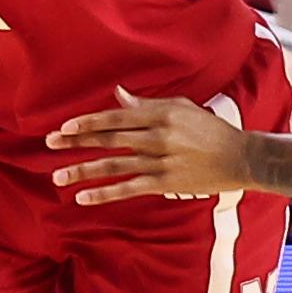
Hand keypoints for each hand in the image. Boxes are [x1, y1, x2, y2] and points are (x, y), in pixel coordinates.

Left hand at [47, 89, 250, 202]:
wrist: (241, 158)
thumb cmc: (211, 130)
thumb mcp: (182, 108)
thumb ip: (148, 104)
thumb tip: (118, 95)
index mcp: (162, 113)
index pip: (118, 117)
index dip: (89, 121)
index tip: (66, 126)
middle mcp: (159, 136)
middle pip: (110, 139)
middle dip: (77, 141)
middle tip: (50, 143)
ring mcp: (161, 161)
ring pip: (114, 165)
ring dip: (83, 170)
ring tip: (58, 175)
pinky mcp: (165, 183)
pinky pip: (129, 188)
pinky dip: (104, 193)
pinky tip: (83, 196)